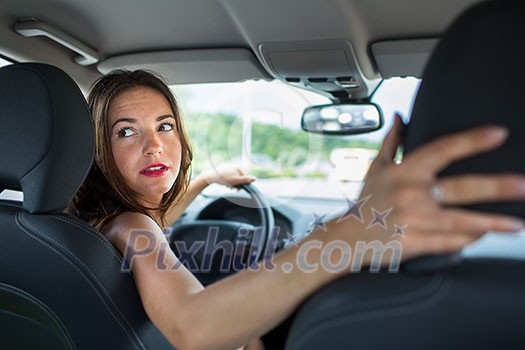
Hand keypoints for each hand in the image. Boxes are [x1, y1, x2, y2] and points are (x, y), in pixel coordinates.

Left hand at [199, 163, 255, 187]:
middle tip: (231, 188)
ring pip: (233, 176)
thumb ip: (246, 180)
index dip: (242, 184)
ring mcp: (228, 166)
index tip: (237, 189)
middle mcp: (234, 165)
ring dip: (231, 183)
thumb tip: (255, 178)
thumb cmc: (224, 179)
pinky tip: (223, 182)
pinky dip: (227, 179)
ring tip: (227, 186)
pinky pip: (228, 175)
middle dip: (236, 184)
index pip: (244, 177)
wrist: (211, 176)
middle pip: (238, 177)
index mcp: (238, 168)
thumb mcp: (236, 181)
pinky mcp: (223, 168)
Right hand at [354, 115, 524, 260]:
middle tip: (524, 185)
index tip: (498, 134)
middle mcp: (410, 194)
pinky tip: (485, 236)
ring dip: (492, 223)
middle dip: (496, 187)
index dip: (471, 141)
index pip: (441, 149)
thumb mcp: (376, 168)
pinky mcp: (414, 243)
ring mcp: (413, 221)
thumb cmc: (367, 202)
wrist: (348, 237)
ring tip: (517, 224)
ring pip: (461, 220)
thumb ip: (393, 142)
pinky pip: (449, 242)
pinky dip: (468, 239)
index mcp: (404, 171)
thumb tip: (399, 116)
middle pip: (460, 188)